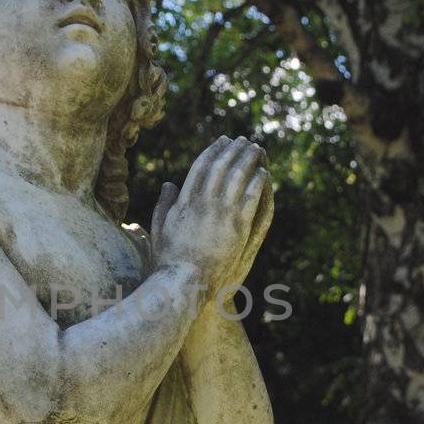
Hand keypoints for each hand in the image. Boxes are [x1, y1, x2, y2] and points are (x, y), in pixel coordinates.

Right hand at [148, 135, 269, 290]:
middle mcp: (203, 203)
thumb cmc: (169, 261)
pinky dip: (257, 182)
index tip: (222, 141)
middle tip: (243, 140)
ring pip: (238, 177)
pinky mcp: (238, 227)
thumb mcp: (159, 229)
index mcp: (184, 202)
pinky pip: (251, 198)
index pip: (201, 167)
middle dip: (233, 150)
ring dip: (248, 160)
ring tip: (257, 150)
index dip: (213, 151)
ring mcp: (221, 214)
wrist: (185, 283)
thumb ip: (164, 205)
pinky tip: (264, 173)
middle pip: (222, 167)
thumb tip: (169, 184)